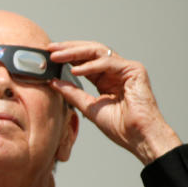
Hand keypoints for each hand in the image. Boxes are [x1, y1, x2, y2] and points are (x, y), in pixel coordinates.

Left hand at [48, 41, 180, 164]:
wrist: (139, 137)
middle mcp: (116, 71)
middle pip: (90, 52)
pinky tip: (76, 70)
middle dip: (69, 49)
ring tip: (57, 56)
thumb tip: (54, 82)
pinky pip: (108, 63)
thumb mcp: (89, 108)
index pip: (84, 62)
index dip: (66, 57)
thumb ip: (73, 94)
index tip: (48, 57)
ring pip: (98, 52)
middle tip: (50, 48)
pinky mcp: (134, 70)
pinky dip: (91, 66)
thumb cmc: (121, 127)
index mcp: (106, 80)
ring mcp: (126, 69)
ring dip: (75, 52)